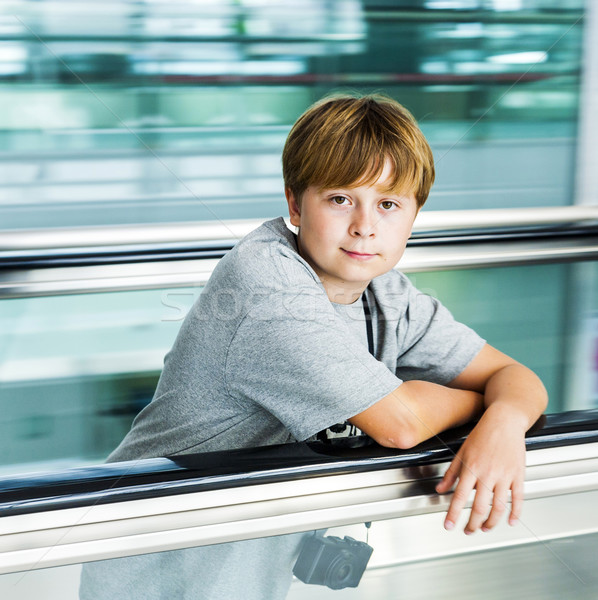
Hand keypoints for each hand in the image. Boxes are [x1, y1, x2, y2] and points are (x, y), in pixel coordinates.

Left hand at [435, 408, 525, 533]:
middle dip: (473, 524)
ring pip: (499, 507)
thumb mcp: (462, 451)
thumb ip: (451, 473)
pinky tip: (509, 522)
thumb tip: (440, 489)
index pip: (460, 496)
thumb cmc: (482, 434)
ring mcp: (504, 476)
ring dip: (491, 523)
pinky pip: (518, 499)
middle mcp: (487, 473)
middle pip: (480, 507)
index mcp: (471, 467)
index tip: (449, 525)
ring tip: (485, 528)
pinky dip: (515, 514)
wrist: (504, 421)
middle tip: (468, 531)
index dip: (454, 513)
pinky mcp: (518, 475)